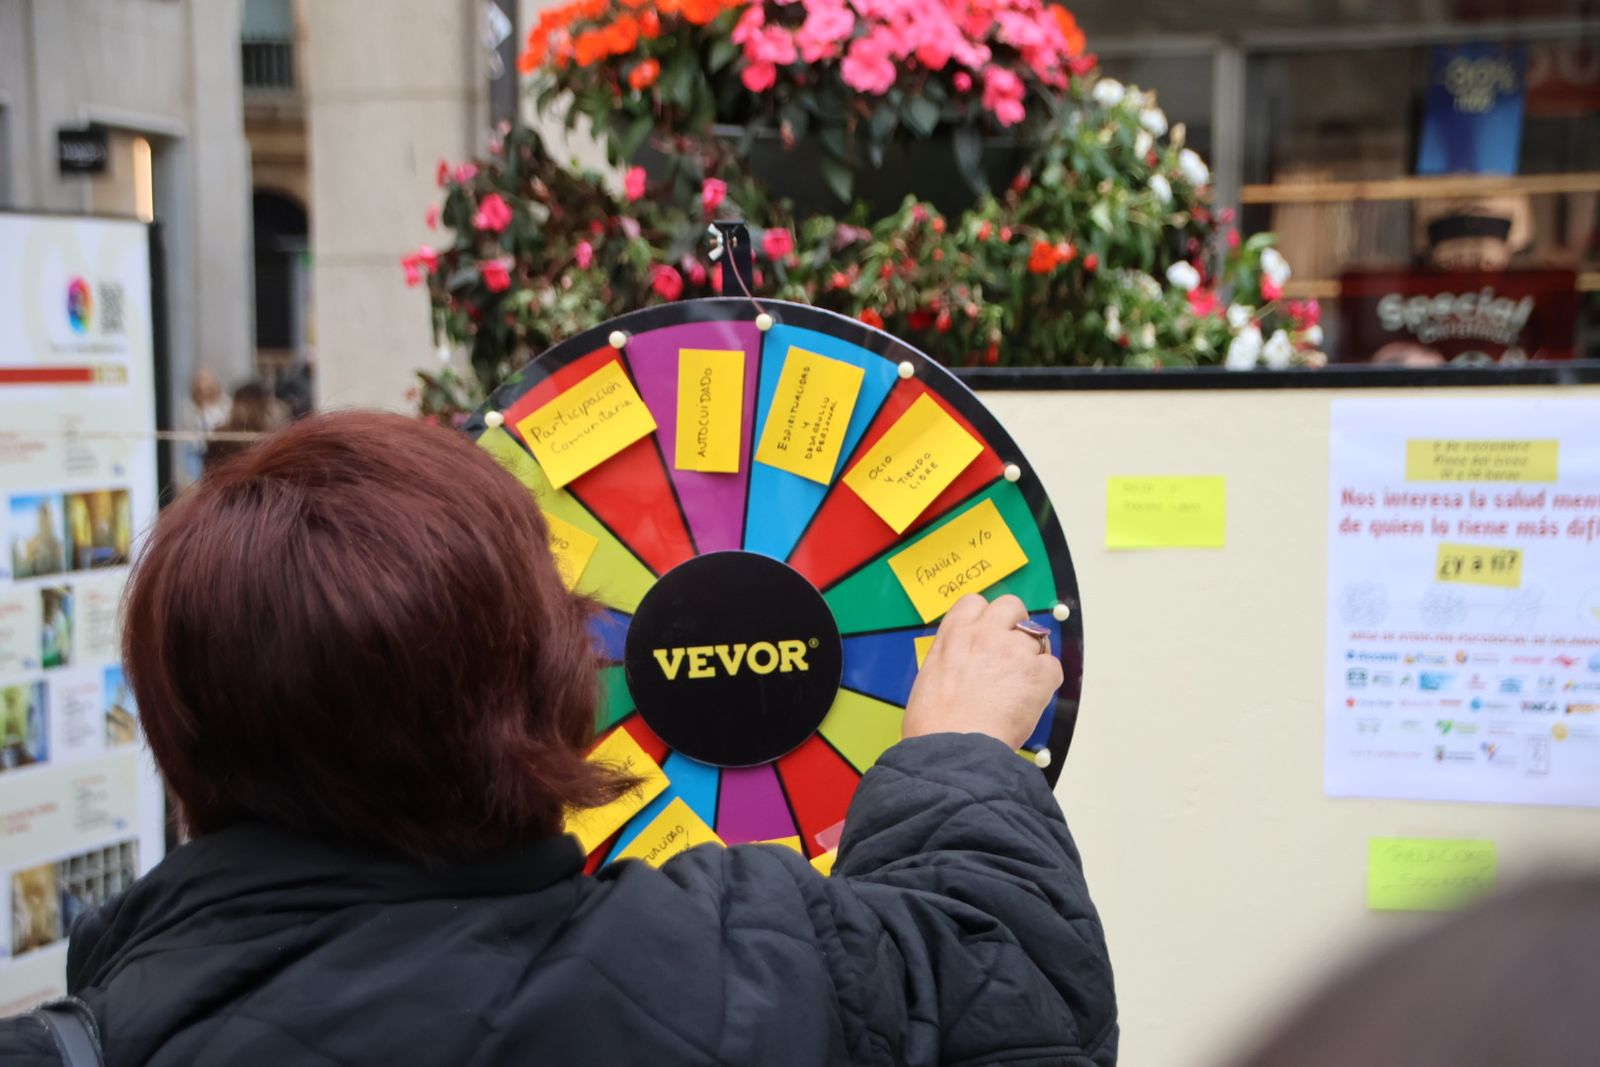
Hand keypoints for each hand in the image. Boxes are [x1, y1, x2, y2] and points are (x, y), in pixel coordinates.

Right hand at [901, 594, 1062, 749]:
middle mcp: (985, 635)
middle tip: (1012, 648)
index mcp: (954, 635)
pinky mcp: (1037, 673)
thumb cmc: (936, 726)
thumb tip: (963, 664)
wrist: (954, 748)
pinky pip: (1053, 666)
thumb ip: (952, 659)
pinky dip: (1047, 682)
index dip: (985, 616)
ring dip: (1031, 656)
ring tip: (1020, 683)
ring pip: (1036, 636)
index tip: (988, 628)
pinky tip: (1031, 698)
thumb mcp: (929, 678)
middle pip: (1011, 606)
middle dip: (1015, 623)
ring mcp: (1013, 651)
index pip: (975, 602)